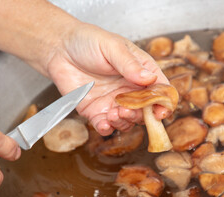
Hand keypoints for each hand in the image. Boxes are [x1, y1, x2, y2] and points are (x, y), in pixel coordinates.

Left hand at [46, 22, 169, 135]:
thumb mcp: (112, 47)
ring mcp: (113, 102)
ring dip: (124, 122)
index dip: (164, 102)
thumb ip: (130, 64)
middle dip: (141, 115)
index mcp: (140, 71)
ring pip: (128, 121)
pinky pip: (106, 126)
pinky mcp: (96, 111)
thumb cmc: (89, 41)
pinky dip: (107, 129)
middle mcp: (130, 90)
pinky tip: (104, 123)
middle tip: (128, 109)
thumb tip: (150, 79)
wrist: (60, 49)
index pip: (160, 90)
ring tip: (113, 113)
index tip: (161, 111)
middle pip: (146, 110)